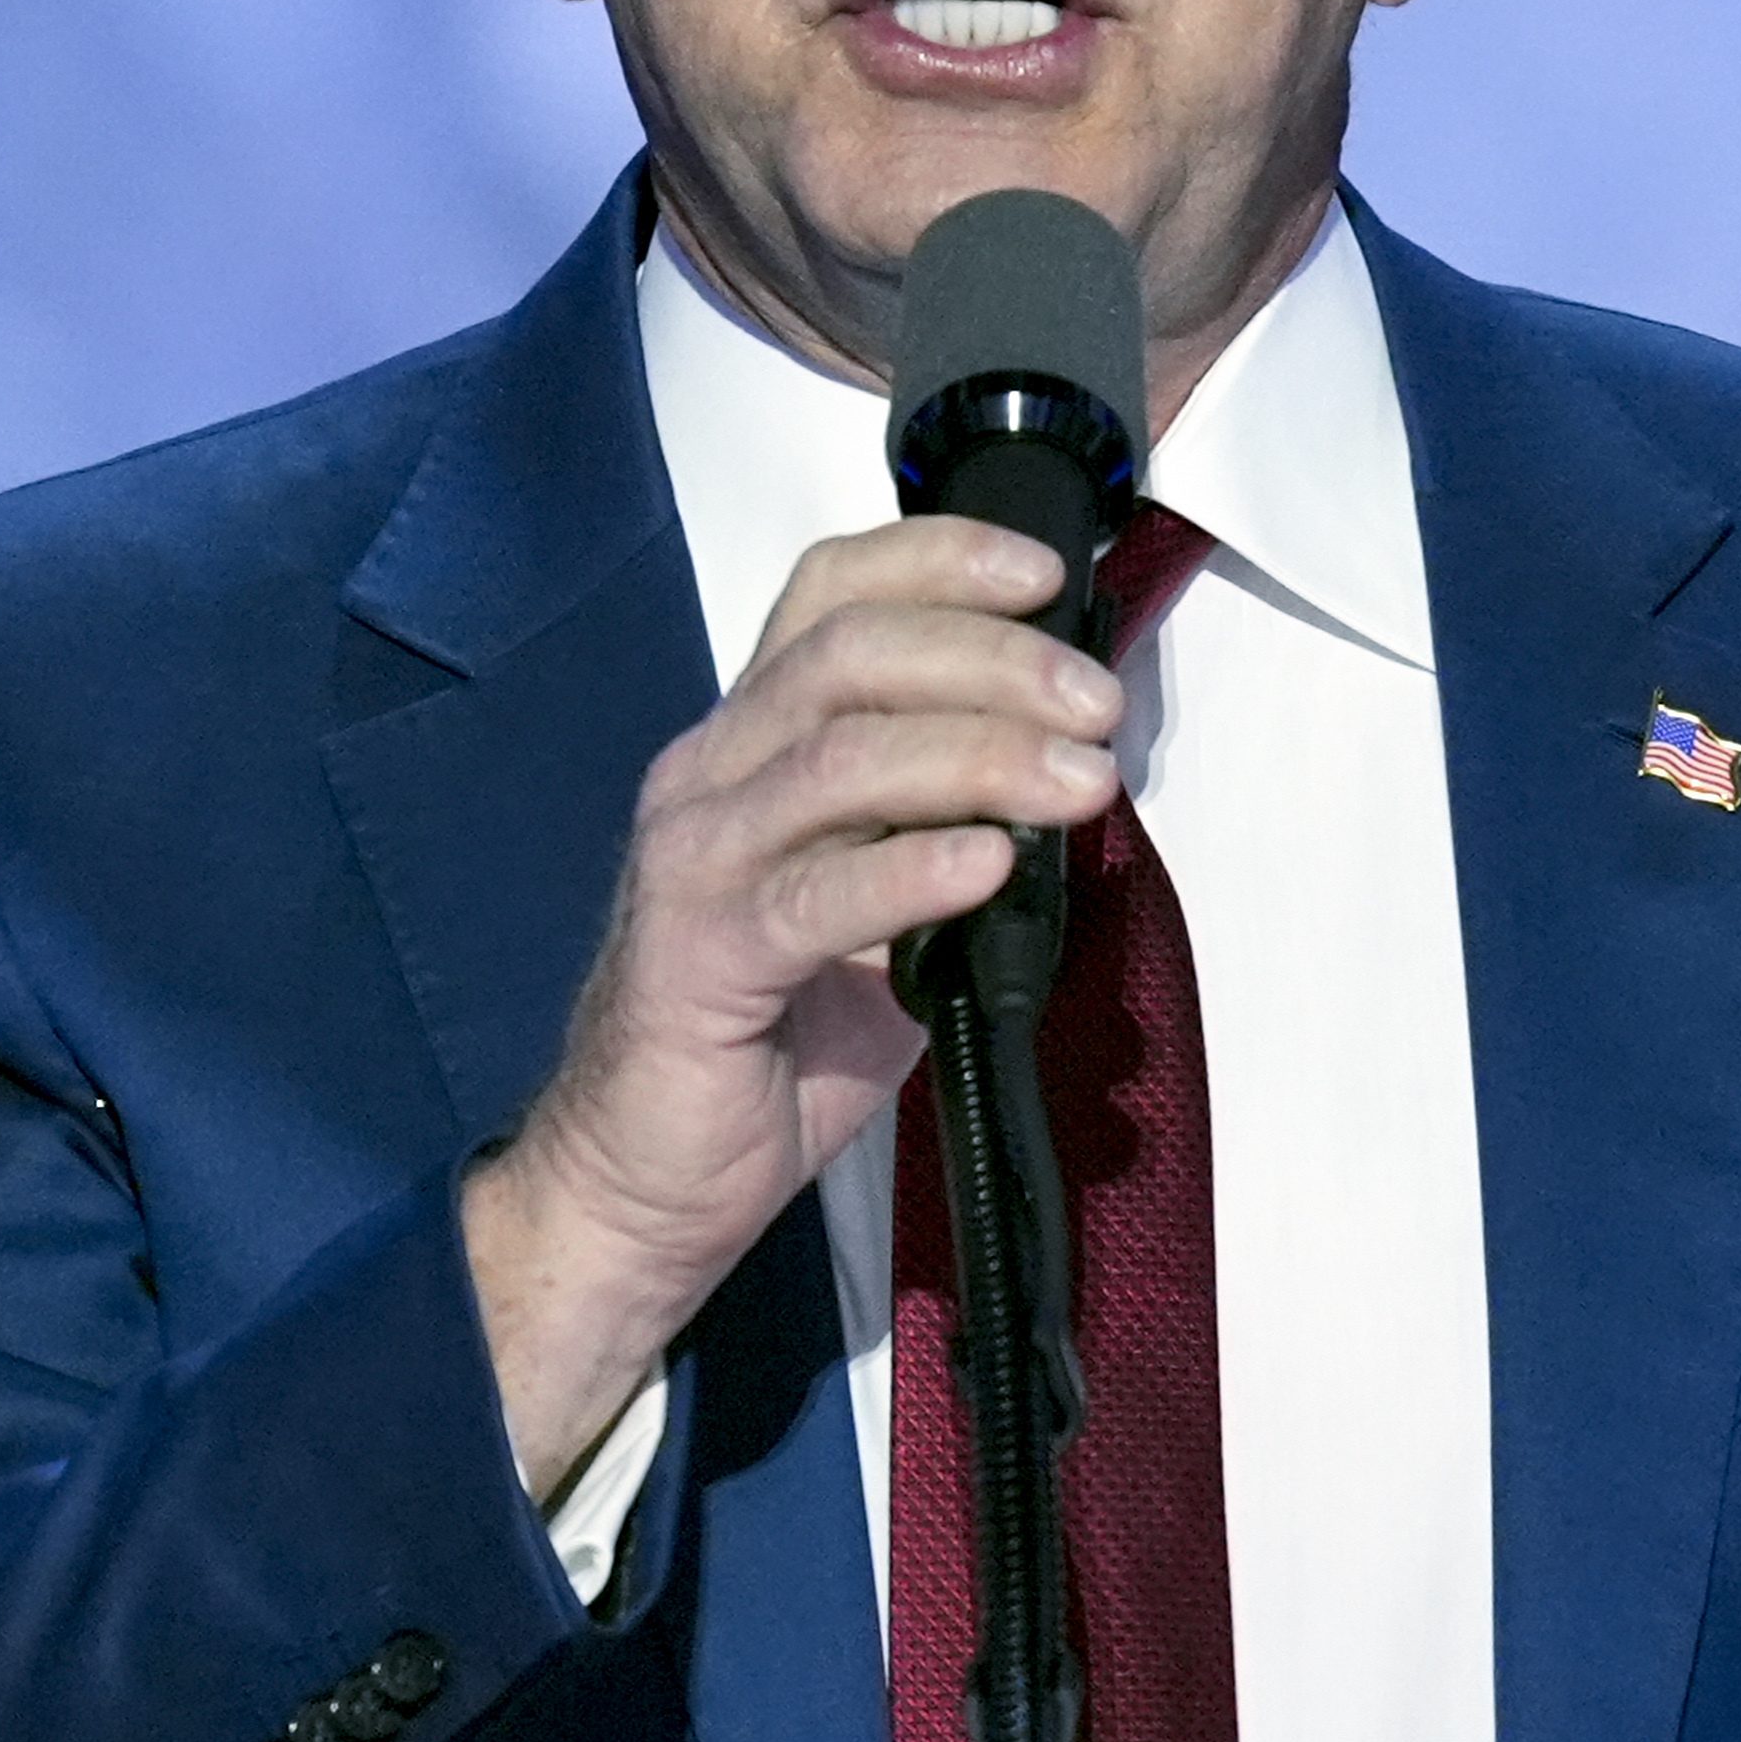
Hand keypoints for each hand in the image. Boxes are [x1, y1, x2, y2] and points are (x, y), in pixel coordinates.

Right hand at [462, 515, 1123, 1493]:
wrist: (646, 1180)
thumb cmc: (774, 1041)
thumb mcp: (883, 904)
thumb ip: (954, 825)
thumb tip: (1079, 770)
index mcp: (752, 742)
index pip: (832, 594)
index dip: (938, 561)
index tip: (1047, 575)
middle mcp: (710, 775)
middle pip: (850, 656)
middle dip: (991, 660)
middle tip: (1094, 704)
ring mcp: (692, 860)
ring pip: (838, 758)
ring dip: (979, 755)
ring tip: (1078, 784)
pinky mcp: (694, 957)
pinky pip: (813, 895)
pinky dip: (912, 869)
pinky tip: (988, 867)